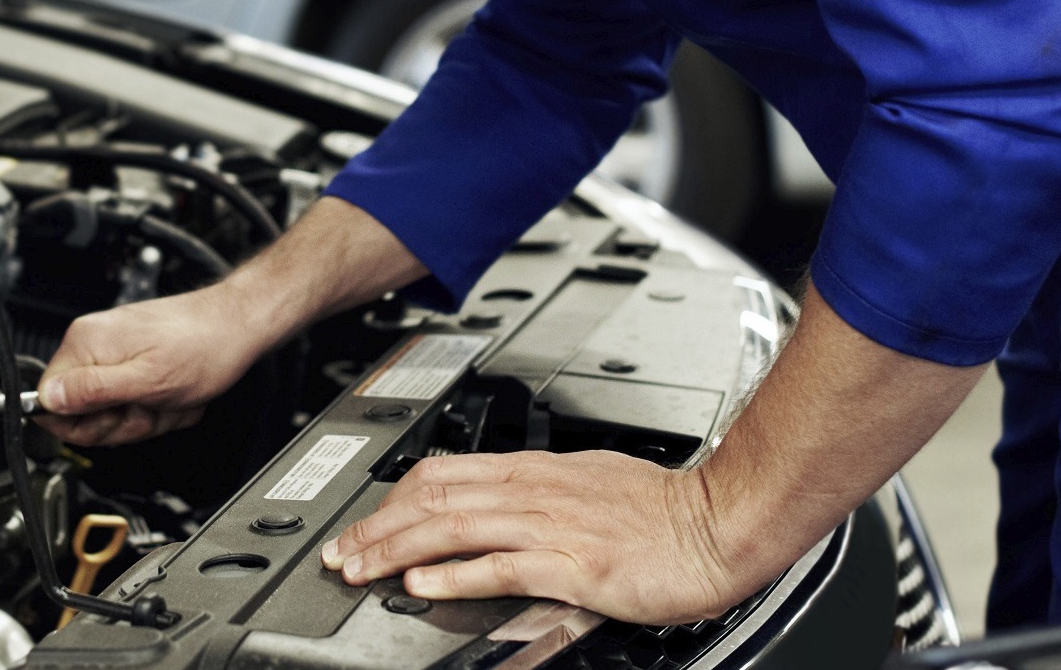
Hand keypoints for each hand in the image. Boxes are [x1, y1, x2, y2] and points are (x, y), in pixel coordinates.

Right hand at [36, 197, 431, 446]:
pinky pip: (132, 400)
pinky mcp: (132, 358)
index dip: (85, 424)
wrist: (239, 327)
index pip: (50, 402)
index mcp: (86, 343)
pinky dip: (157, 405)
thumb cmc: (204, 347)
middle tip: (151, 406)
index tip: (117, 417)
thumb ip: (93, 392)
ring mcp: (113, 350)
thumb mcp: (147, 381)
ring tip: (168, 397)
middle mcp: (93, 343)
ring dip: (146, 415)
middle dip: (123, 421)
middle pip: (82, 412)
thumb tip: (48, 401)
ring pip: (112, 411)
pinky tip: (174, 394)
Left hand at [320, 449, 748, 624]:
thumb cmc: (666, 511)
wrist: (721, 523)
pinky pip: (500, 565)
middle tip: (339, 554)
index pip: (445, 473)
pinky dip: (454, 575)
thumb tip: (500, 506)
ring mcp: (552, 525)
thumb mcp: (590, 485)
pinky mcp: (574, 562)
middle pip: (434, 498)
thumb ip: (542, 496)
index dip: (393, 498)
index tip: (364, 524)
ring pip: (454, 527)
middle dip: (377, 527)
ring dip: (397, 550)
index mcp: (538, 472)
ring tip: (361, 570)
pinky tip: (422, 587)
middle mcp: (536, 491)